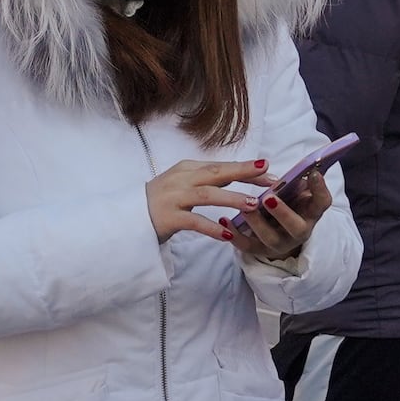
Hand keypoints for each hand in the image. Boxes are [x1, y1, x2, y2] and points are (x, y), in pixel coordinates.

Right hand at [145, 156, 268, 242]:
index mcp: (187, 169)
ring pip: (207, 195)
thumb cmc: (161, 202)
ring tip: (253, 204)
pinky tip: (227, 234)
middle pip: (216, 173)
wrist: (129, 219)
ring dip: (231, 198)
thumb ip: (206, 180)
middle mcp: (181, 179)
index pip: (221, 166)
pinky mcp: (168, 218)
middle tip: (268, 176)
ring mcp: (173, 198)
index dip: (246, 168)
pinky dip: (211, 227)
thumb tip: (239, 175)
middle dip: (243, 173)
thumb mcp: (183, 184)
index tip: (269, 170)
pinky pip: (193, 222)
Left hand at [229, 163, 330, 266]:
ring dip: (256, 223)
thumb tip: (303, 163)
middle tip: (269, 198)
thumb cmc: (289, 204)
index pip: (322, 202)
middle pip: (295, 227)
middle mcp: (298, 231)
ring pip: (269, 237)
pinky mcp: (259, 250)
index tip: (313, 172)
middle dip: (282, 213)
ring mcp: (279, 243)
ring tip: (244, 207)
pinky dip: (234, 235)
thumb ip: (298, 181)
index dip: (320, 189)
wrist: (280, 233)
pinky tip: (224, 220)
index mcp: (311, 213)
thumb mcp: (298, 192)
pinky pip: (246, 246)